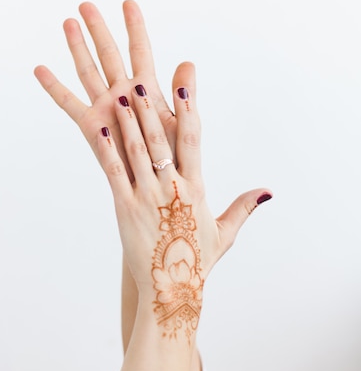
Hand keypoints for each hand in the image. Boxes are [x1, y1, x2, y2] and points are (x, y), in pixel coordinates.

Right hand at [34, 0, 176, 178]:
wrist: (159, 188)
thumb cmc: (175, 159)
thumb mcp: (183, 124)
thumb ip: (184, 94)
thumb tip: (188, 62)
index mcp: (147, 90)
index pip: (140, 51)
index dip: (135, 28)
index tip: (128, 3)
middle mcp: (123, 94)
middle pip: (109, 54)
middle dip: (98, 30)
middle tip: (86, 5)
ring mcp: (105, 108)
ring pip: (88, 70)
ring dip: (77, 47)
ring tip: (67, 22)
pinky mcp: (91, 127)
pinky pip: (69, 103)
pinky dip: (54, 87)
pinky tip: (40, 69)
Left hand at [95, 68, 270, 341]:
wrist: (171, 287)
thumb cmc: (198, 259)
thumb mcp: (225, 232)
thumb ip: (244, 207)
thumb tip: (268, 192)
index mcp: (196, 188)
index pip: (193, 142)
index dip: (188, 113)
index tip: (185, 88)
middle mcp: (171, 188)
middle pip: (161, 140)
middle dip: (151, 109)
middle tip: (142, 82)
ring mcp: (146, 197)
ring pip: (136, 152)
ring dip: (129, 122)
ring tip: (120, 95)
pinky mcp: (125, 208)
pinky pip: (116, 173)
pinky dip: (108, 150)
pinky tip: (102, 128)